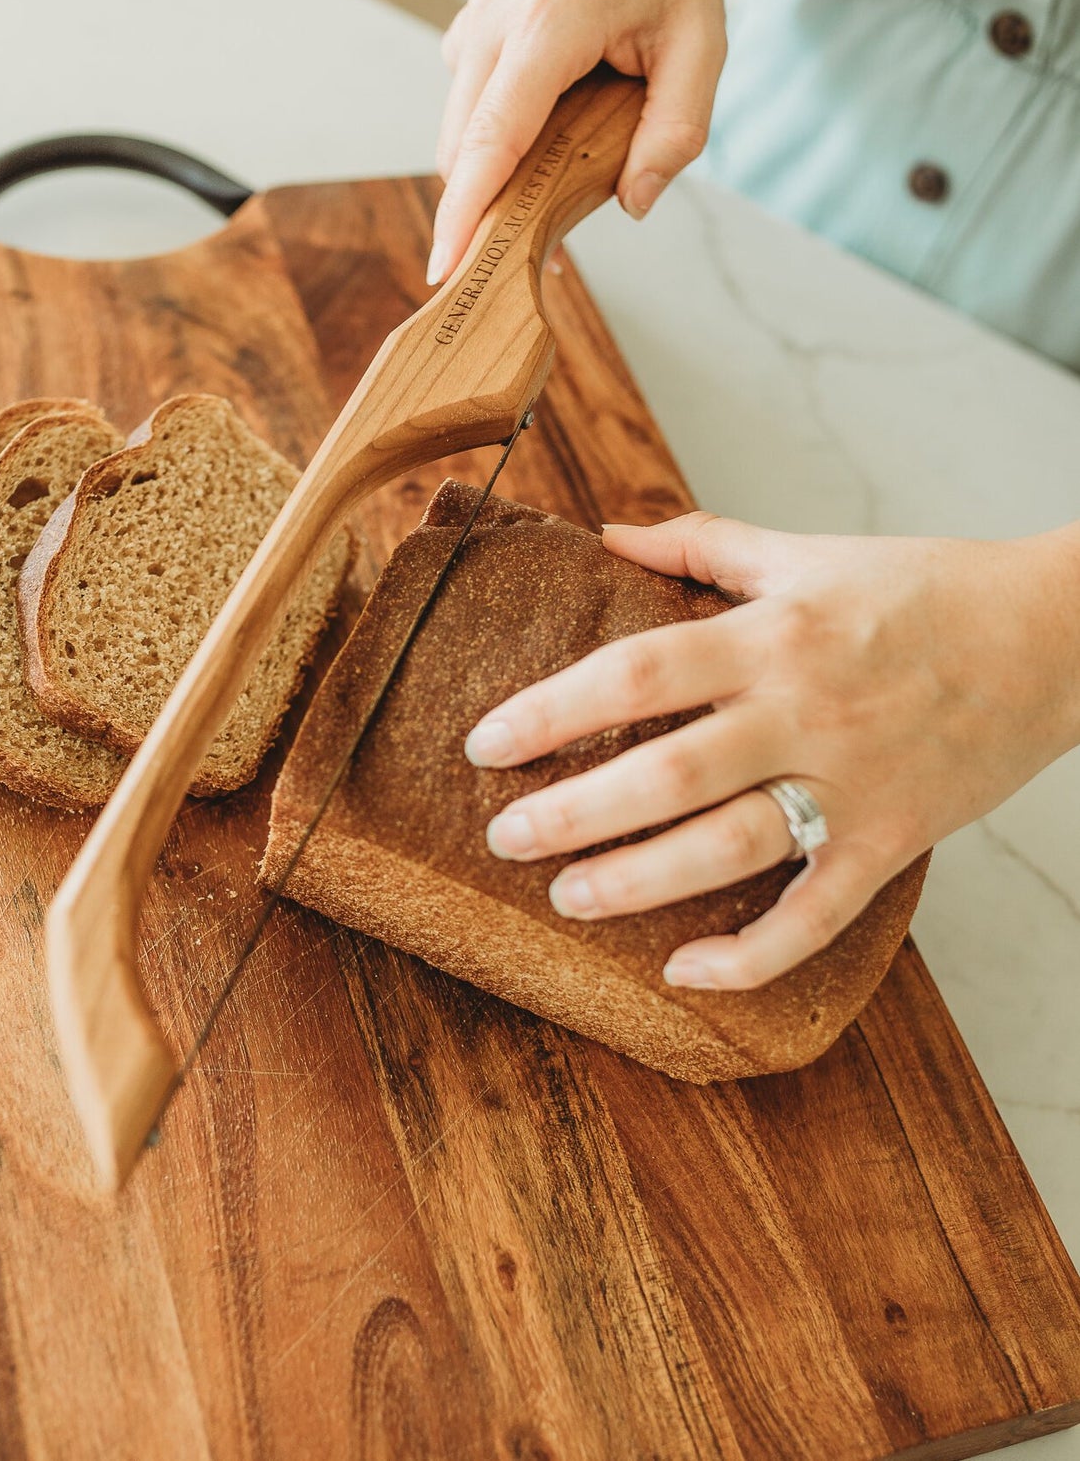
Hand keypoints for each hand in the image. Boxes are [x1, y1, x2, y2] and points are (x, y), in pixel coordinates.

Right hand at [428, 0, 725, 285]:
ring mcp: (473, 25)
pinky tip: (553, 131)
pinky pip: (468, 110)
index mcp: (550, 20)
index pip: (493, 134)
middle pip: (462, 147)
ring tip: (562, 180)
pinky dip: (496, 142)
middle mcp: (494, 21)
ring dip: (494, 175)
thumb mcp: (705, 39)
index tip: (445, 268)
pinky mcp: (468, 34)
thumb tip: (635, 204)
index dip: (467, 209)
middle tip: (530, 256)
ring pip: (458, 133)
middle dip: (482, 210)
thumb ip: (678, 129)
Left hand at [464, 513, 1079, 987]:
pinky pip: (816, 914)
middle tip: (502, 837)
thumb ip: (700, 544)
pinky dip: (753, 954)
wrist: (1056, 634)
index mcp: (770, 633)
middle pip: (665, 774)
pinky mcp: (893, 840)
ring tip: (565, 895)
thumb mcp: (803, 551)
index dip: (551, 711)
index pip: (635, 674)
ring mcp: (850, 783)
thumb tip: (607, 537)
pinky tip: (685, 971)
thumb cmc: (919, 586)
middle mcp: (802, 711)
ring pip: (727, 849)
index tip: (485, 742)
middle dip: (571, 812)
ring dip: (636, 881)